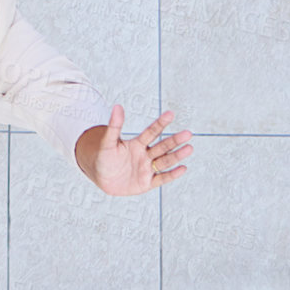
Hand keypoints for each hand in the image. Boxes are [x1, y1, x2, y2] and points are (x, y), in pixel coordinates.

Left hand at [77, 106, 192, 196]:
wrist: (101, 177)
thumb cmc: (104, 157)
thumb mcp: (107, 141)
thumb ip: (114, 126)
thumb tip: (117, 106)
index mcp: (137, 144)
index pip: (151, 132)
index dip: (160, 123)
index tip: (170, 113)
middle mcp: (145, 155)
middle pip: (162, 146)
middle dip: (174, 140)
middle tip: (188, 133)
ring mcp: (147, 169)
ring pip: (165, 161)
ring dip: (177, 155)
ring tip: (189, 148)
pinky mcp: (147, 183)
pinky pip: (162, 179)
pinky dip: (172, 174)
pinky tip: (183, 168)